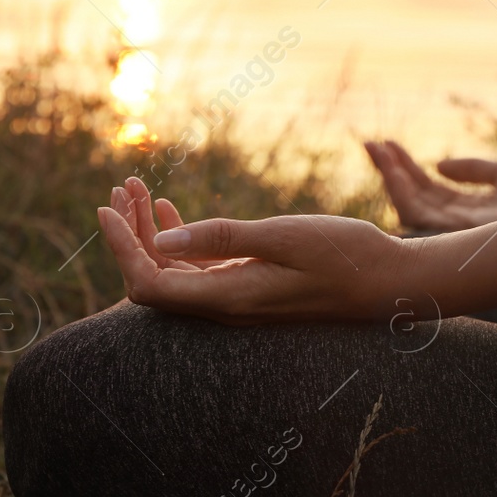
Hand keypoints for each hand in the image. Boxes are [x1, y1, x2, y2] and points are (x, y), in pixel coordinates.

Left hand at [97, 177, 406, 324]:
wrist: (391, 281)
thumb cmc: (345, 255)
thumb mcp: (283, 237)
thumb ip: (222, 239)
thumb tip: (162, 241)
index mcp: (228, 298)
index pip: (149, 285)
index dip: (120, 249)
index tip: (105, 209)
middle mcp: (226, 306)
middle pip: (153, 278)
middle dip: (128, 235)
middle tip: (119, 189)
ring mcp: (236, 299)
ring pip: (174, 272)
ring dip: (149, 233)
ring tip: (135, 190)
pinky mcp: (249, 288)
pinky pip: (198, 270)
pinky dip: (178, 239)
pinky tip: (168, 211)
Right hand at [363, 140, 496, 231]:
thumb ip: (474, 170)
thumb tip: (439, 163)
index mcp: (470, 213)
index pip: (430, 193)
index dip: (408, 170)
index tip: (389, 146)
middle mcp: (459, 227)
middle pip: (414, 201)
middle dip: (390, 173)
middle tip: (369, 144)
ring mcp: (458, 232)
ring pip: (411, 208)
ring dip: (390, 178)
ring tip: (376, 150)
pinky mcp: (460, 233)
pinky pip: (422, 215)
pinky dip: (403, 191)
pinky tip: (394, 168)